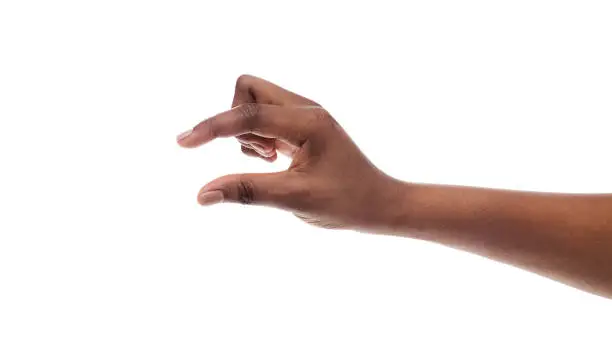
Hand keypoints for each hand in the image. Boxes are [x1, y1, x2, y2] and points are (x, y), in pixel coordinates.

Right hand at [177, 75, 402, 228]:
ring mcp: (303, 116)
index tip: (183, 143)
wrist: (379, 204)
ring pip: (254, 102)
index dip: (212, 127)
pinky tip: (274, 159)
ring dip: (247, 131)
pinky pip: (264, 117)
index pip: (248, 114)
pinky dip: (257, 136)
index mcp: (307, 122)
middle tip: (256, 154)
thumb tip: (202, 194)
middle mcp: (305, 109)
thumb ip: (248, 192)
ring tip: (269, 160)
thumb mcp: (295, 199)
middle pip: (249, 89)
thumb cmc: (346, 202)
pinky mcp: (301, 126)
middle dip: (235, 119)